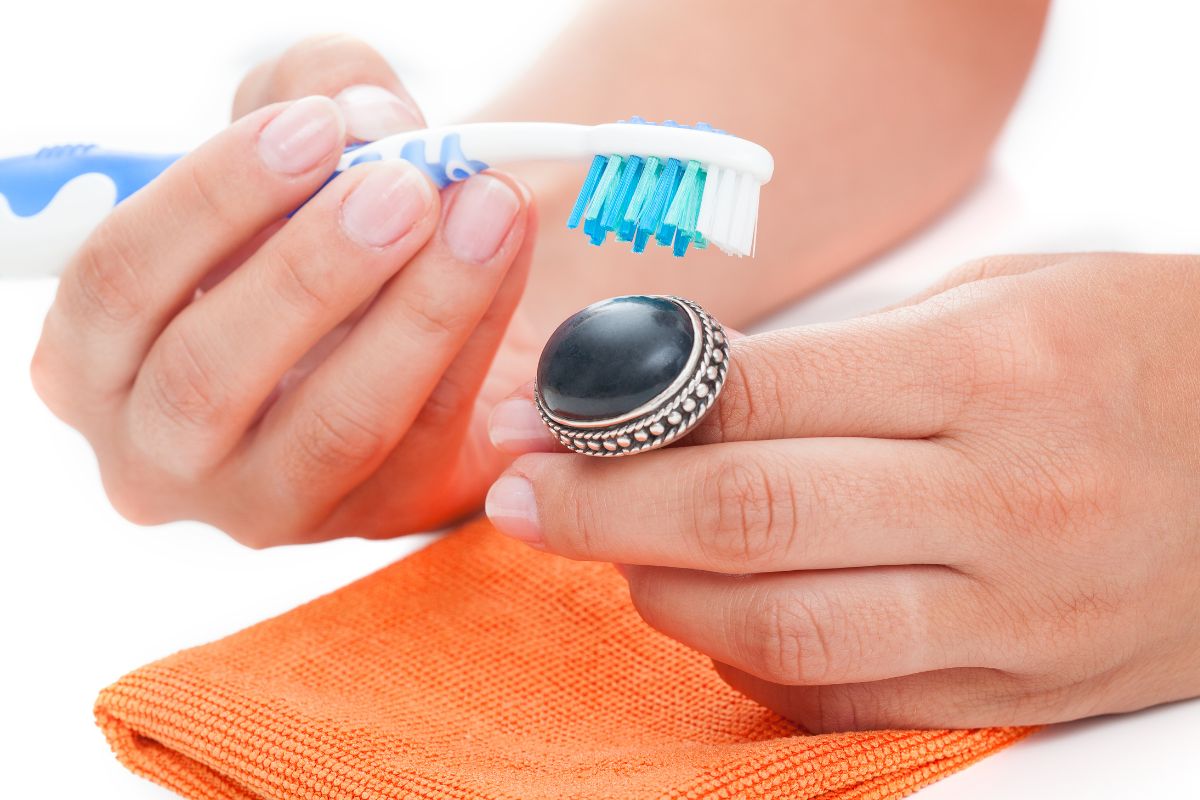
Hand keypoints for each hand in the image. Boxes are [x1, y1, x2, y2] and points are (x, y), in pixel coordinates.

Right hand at [31, 36, 537, 545]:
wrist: (382, 315)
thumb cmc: (302, 229)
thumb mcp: (284, 146)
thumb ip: (307, 96)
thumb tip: (372, 119)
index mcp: (94, 357)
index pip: (119, 283)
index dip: (215, 199)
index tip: (316, 130)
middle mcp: (159, 451)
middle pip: (210, 375)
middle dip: (315, 270)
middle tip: (405, 187)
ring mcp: (265, 501)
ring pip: (337, 423)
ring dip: (421, 310)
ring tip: (485, 209)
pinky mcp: (372, 516)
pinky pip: (432, 428)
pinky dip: (480, 332)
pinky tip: (509, 251)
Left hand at [485, 253, 1199, 730]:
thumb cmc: (1134, 350)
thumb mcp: (1002, 301)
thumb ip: (842, 358)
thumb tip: (677, 396)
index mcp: (989, 370)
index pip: (752, 397)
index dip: (615, 408)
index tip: (535, 418)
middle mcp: (1002, 499)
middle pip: (746, 518)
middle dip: (600, 510)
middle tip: (520, 499)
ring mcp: (1013, 614)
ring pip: (783, 629)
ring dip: (662, 594)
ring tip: (616, 555)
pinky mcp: (1017, 692)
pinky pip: (845, 698)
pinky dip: (751, 660)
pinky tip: (715, 615)